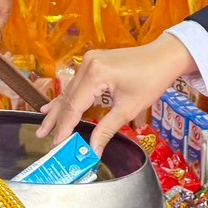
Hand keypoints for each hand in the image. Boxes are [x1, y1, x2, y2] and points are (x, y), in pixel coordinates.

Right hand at [37, 35, 193, 154]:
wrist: (165, 56)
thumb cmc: (151, 80)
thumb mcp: (128, 108)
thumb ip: (106, 130)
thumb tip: (92, 151)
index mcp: (96, 74)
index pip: (74, 107)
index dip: (64, 128)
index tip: (56, 145)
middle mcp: (88, 64)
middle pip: (68, 98)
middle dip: (56, 120)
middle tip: (43, 138)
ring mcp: (89, 61)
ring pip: (69, 91)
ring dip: (58, 110)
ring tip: (44, 126)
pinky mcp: (93, 62)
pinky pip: (76, 84)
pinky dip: (67, 97)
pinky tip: (52, 106)